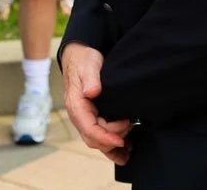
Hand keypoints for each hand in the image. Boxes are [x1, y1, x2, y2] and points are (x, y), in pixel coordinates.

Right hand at [61, 42, 130, 164]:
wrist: (80, 56)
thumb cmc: (84, 60)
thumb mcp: (88, 65)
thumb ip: (91, 79)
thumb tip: (91, 92)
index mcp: (76, 106)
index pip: (89, 129)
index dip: (105, 137)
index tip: (121, 139)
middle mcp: (79, 116)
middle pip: (94, 139)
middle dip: (113, 139)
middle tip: (131, 126)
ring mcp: (86, 118)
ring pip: (98, 141)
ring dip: (113, 147)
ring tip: (131, 149)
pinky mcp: (94, 117)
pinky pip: (101, 136)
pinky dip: (113, 145)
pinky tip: (126, 149)